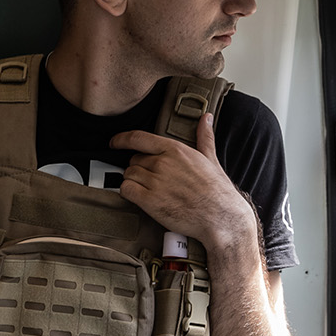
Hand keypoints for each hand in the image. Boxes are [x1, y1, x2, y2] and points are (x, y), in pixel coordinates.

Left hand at [110, 113, 253, 254]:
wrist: (220, 217)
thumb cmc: (217, 191)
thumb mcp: (210, 158)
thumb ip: (204, 137)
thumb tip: (206, 118)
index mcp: (175, 150)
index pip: (138, 138)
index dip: (122, 139)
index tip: (114, 142)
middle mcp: (162, 163)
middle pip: (133, 160)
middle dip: (138, 169)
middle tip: (150, 179)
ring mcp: (155, 182)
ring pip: (128, 175)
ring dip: (133, 182)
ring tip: (148, 190)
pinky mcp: (149, 201)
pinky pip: (125, 190)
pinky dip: (128, 193)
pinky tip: (139, 198)